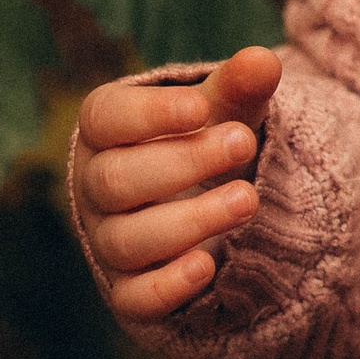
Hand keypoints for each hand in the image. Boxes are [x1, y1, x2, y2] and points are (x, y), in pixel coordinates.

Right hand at [72, 46, 281, 322]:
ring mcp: (108, 241)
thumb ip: (239, 86)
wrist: (203, 198)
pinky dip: (168, 286)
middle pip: (116, 180)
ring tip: (248, 200)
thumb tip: (263, 60)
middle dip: (182, 163)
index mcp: (106, 131)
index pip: (105, 118)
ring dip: (189, 221)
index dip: (148, 114)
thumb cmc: (202, 139)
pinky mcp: (129, 290)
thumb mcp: (223, 110)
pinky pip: (134, 298)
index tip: (200, 106)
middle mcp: (96, 186)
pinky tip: (208, 267)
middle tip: (243, 143)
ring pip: (126, 240)